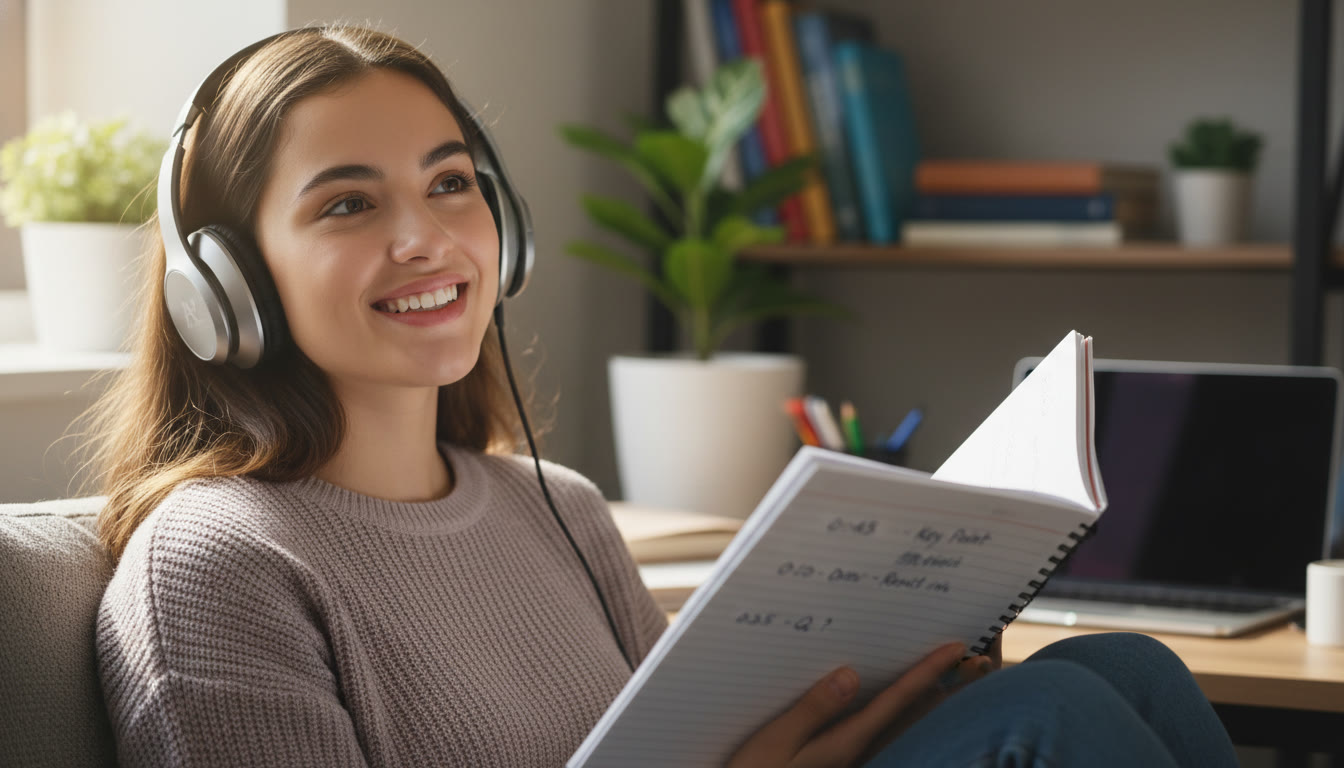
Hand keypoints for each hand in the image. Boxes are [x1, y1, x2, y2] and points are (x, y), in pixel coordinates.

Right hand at [726, 641, 997, 767]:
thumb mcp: (774, 744)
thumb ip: (812, 709)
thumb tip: (849, 675)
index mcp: (845, 742)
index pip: (897, 701)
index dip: (928, 672)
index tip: (957, 647)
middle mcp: (858, 751)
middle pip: (912, 714)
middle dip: (946, 686)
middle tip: (979, 660)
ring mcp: (852, 759)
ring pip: (903, 725)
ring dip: (930, 700)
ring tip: (957, 677)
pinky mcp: (842, 761)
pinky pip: (883, 731)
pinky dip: (903, 712)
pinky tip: (903, 702)